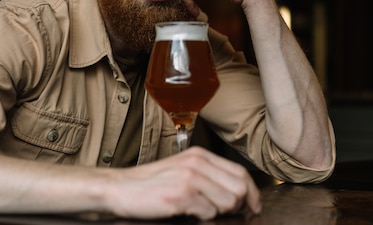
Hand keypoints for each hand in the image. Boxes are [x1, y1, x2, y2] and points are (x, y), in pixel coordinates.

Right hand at [109, 147, 261, 219]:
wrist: (119, 188)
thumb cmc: (150, 183)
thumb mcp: (182, 170)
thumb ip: (208, 175)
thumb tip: (238, 193)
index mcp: (200, 155)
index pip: (240, 172)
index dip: (252, 192)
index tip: (252, 205)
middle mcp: (197, 163)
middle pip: (240, 188)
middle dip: (238, 205)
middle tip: (226, 213)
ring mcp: (190, 178)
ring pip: (229, 202)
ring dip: (219, 212)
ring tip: (202, 211)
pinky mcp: (181, 195)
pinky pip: (210, 212)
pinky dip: (203, 217)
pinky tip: (189, 213)